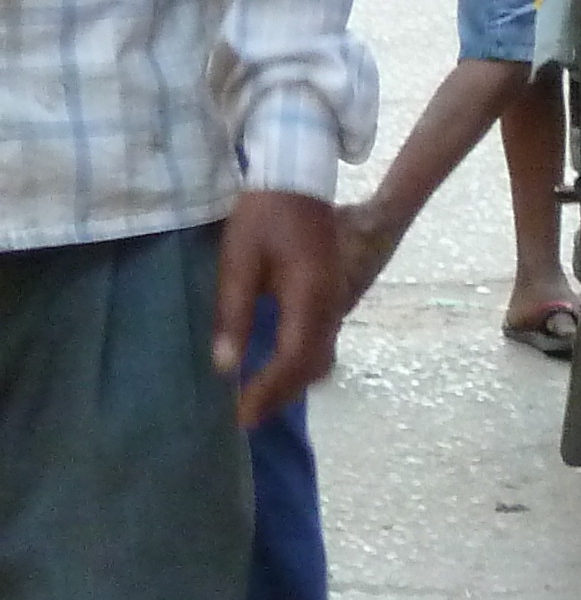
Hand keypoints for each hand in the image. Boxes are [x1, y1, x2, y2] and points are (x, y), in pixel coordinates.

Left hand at [213, 192, 343, 428]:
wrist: (300, 181)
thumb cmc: (264, 216)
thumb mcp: (238, 260)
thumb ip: (233, 314)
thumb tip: (226, 366)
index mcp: (308, 298)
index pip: (292, 359)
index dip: (267, 390)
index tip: (241, 414)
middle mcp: (330, 308)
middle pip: (311, 367)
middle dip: (280, 395)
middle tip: (247, 417)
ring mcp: (335, 303)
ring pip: (319, 358)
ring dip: (291, 383)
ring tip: (260, 398)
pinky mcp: (330, 298)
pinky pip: (320, 343)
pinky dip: (299, 364)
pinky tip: (278, 368)